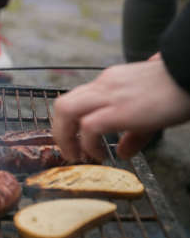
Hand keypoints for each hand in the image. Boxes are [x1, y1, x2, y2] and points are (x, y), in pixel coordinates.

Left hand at [52, 59, 189, 160]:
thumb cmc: (178, 91)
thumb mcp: (151, 114)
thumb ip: (133, 134)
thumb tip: (123, 153)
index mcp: (110, 82)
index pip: (76, 99)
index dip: (70, 123)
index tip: (75, 140)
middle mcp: (104, 85)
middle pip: (62, 104)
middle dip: (59, 132)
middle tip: (69, 151)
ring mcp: (109, 94)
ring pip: (66, 111)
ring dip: (65, 137)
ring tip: (75, 155)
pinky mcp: (119, 109)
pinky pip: (88, 126)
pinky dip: (87, 143)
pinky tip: (99, 154)